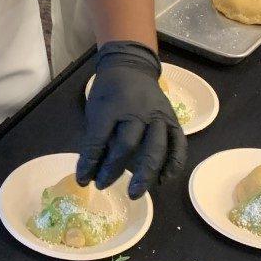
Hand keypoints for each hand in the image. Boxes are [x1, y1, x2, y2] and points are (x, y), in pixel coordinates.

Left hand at [79, 41, 185, 198]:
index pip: (98, 138)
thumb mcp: (95, 109)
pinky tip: (164, 180)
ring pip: (155, 146)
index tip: (83, 179)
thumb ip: (95, 137)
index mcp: (111, 107)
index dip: (89, 161)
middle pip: (127, 144)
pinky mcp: (173, 120)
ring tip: (135, 192)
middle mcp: (136, 111)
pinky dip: (174, 163)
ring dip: (145, 173)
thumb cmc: (109, 92)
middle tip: (104, 187)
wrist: (132, 68)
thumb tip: (91, 171)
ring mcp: (158, 115)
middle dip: (114, 169)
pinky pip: (178, 143)